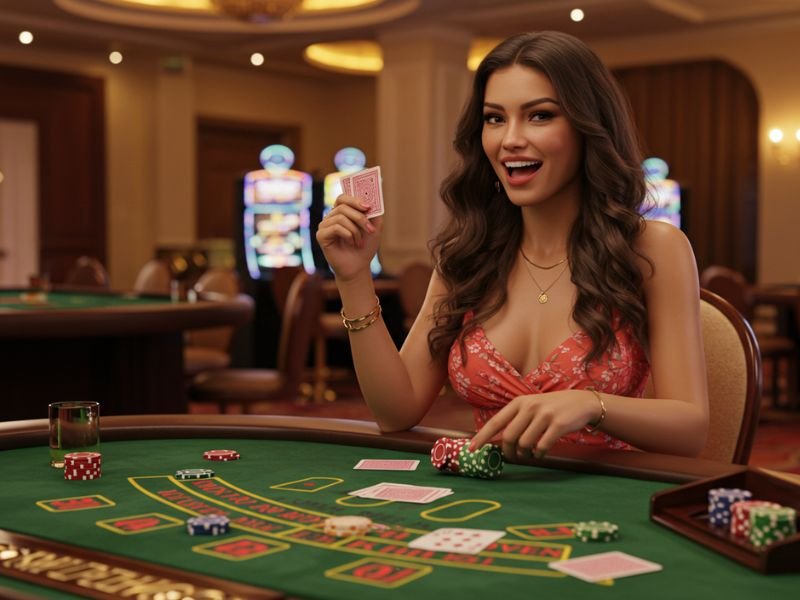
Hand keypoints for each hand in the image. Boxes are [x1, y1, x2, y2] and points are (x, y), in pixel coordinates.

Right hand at [316, 195, 381, 280]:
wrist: (358, 266)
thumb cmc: (365, 247)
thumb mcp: (374, 227)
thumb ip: (374, 212)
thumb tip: (370, 200)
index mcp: (341, 213)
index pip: (343, 198)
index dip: (355, 200)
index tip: (368, 207)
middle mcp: (331, 217)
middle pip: (342, 206)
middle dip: (359, 218)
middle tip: (370, 229)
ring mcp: (324, 226)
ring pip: (340, 217)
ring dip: (355, 230)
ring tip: (359, 242)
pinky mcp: (321, 236)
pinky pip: (335, 227)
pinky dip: (348, 235)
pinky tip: (351, 243)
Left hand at [468, 390, 600, 459]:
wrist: (581, 402)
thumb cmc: (552, 408)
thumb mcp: (531, 406)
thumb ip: (516, 419)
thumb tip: (498, 441)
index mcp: (519, 402)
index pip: (495, 422)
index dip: (482, 436)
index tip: (471, 449)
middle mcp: (530, 407)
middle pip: (509, 437)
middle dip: (508, 452)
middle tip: (513, 458)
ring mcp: (544, 415)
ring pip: (524, 444)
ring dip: (525, 455)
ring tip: (530, 454)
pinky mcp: (558, 425)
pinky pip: (541, 447)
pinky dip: (539, 455)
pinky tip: (541, 453)